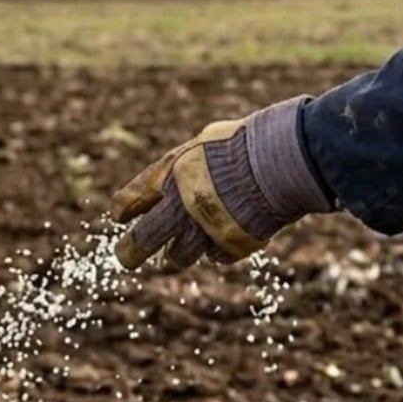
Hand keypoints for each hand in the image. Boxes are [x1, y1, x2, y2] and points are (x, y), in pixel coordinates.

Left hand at [109, 96, 332, 269]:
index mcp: (168, 175)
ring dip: (179, 252)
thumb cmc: (243, 144)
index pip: (128, 201)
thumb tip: (166, 181)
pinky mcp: (231, 245)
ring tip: (184, 245)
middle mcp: (180, 207)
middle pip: (141, 241)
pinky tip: (224, 235)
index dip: (122, 211)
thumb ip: (181, 167)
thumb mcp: (202, 144)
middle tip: (126, 257)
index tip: (120, 218)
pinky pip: (216, 256)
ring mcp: (205, 230)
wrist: (282, 159)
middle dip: (130, 252)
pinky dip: (217, 248)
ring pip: (178, 257)